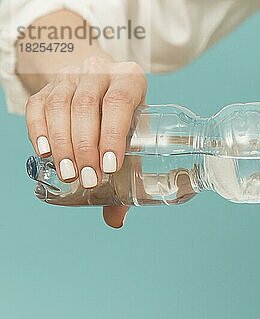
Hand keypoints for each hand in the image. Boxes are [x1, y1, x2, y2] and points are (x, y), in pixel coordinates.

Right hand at [25, 56, 146, 227]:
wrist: (104, 86)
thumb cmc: (127, 119)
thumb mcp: (135, 136)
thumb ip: (129, 174)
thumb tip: (116, 220)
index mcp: (130, 79)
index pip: (119, 102)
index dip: (112, 134)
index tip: (110, 167)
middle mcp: (99, 71)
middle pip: (87, 106)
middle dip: (85, 146)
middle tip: (87, 179)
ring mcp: (71, 75)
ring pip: (60, 105)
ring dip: (62, 143)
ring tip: (69, 174)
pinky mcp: (48, 86)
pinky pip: (37, 105)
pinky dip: (39, 130)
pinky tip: (45, 153)